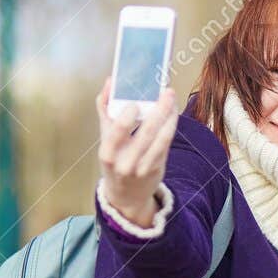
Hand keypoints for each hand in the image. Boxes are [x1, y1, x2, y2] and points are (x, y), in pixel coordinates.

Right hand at [97, 79, 177, 226]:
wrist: (126, 195)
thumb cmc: (115, 160)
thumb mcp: (105, 139)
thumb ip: (104, 109)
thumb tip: (109, 82)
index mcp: (108, 154)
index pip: (116, 134)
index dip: (126, 119)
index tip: (135, 103)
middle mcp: (125, 163)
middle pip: (145, 134)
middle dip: (158, 111)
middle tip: (166, 92)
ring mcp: (143, 167)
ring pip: (160, 139)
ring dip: (169, 116)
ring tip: (171, 98)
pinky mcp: (157, 167)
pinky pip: (166, 144)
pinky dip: (170, 126)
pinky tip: (173, 113)